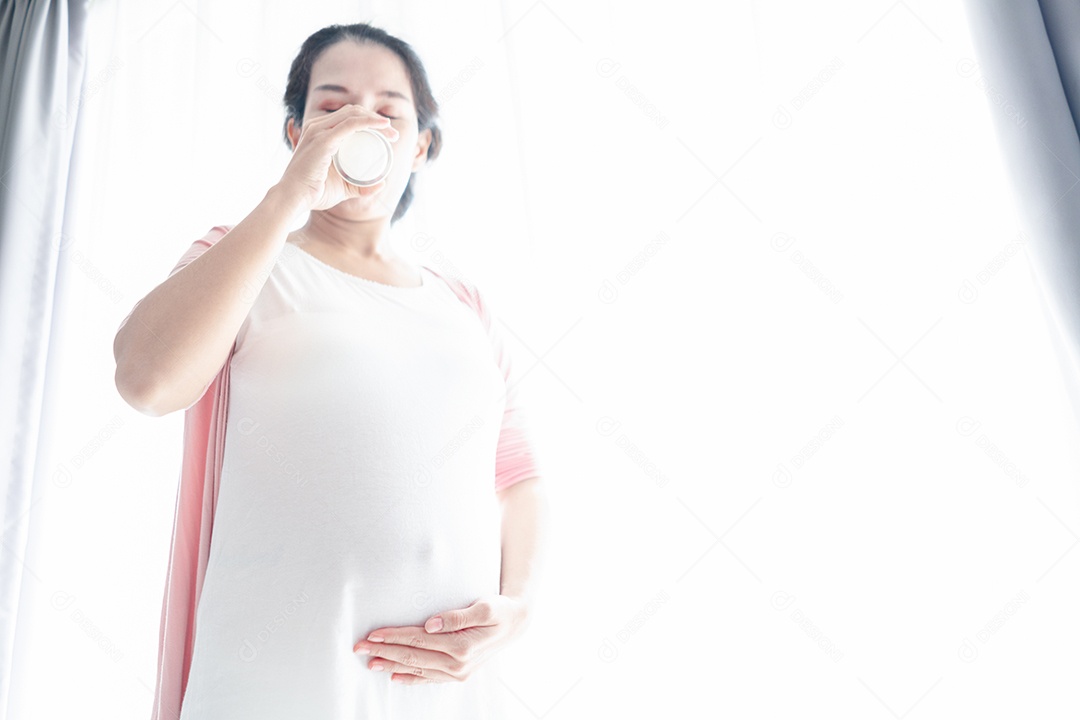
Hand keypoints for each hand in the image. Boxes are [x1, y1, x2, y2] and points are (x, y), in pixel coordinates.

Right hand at [277, 103, 399, 211]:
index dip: (369, 121)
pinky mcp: (322, 140)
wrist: (294, 198)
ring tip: (392, 133)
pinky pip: (350, 125)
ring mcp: (318, 131)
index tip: (388, 135)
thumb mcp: (342, 188)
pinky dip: (368, 122)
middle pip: (352, 112)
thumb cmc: (314, 193)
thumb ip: (360, 187)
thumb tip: (381, 184)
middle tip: (393, 135)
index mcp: (319, 132)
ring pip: (353, 115)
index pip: (347, 117)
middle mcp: (317, 127)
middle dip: (376, 119)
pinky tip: (382, 125)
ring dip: (376, 121)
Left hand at [352, 594, 529, 684]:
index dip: (394, 637)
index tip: (373, 634)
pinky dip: (411, 677)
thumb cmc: (500, 610)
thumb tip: (430, 624)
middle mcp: (458, 664)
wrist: (516, 623)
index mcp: (462, 647)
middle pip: (412, 657)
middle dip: (384, 652)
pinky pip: (428, 678)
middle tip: (360, 648)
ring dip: (392, 665)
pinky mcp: (458, 674)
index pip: (418, 640)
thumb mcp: (485, 606)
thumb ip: (457, 616)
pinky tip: (396, 676)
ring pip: (417, 669)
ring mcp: (458, 672)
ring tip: (371, 662)